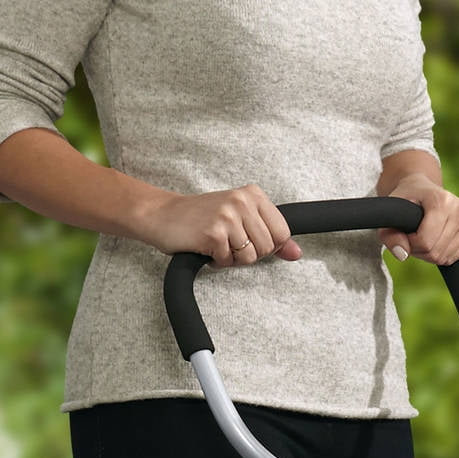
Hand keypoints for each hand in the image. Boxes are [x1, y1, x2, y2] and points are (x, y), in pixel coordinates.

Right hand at [136, 185, 300, 267]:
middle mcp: (242, 201)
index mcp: (253, 194)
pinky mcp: (214, 233)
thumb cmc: (201, 219)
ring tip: (216, 243)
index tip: (247, 237)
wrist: (161, 215)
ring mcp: (228, 216)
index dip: (267, 244)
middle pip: (267, 248)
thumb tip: (297, 253)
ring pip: (250, 258)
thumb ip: (271, 237)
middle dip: (249, 253)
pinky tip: (205, 247)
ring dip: (232, 258)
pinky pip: (229, 262)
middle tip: (227, 241)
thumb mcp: (241, 221)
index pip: (282, 233)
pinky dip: (217, 261)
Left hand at [378, 176, 458, 265]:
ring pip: (444, 257)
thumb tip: (402, 255)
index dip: (410, 244)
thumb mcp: (391, 212)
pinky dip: (441, 255)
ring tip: (423, 236)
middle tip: (412, 236)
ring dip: (429, 254)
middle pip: (435, 252)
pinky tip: (436, 240)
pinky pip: (453, 258)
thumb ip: (390, 235)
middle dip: (419, 250)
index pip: (425, 241)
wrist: (422, 188)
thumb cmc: (406, 199)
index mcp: (442, 200)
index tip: (404, 233)